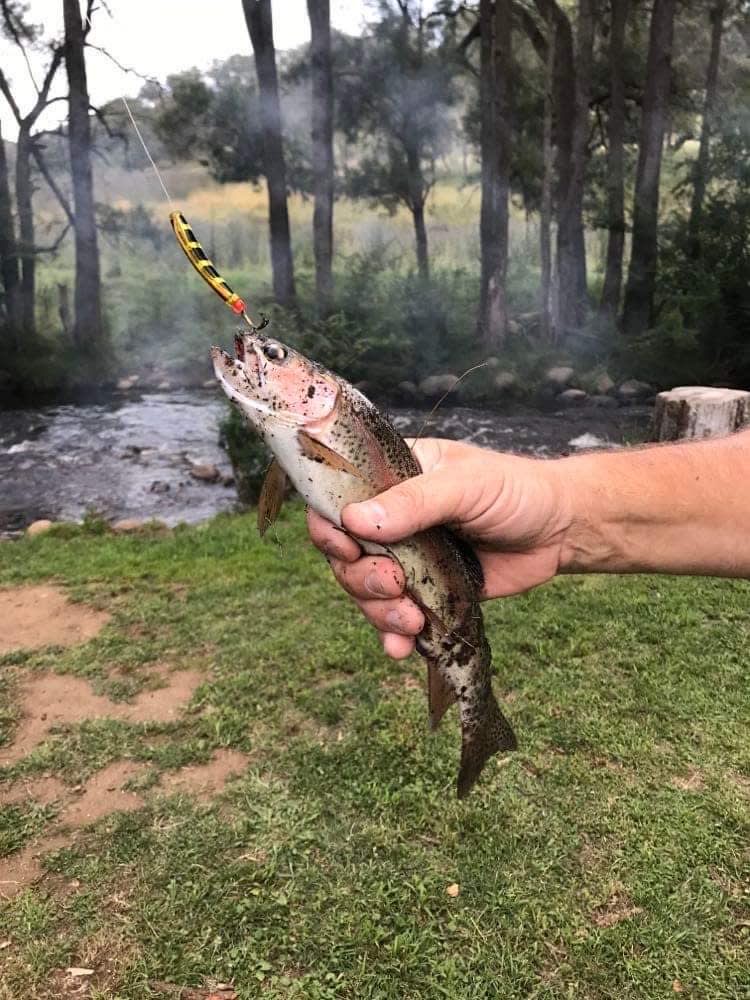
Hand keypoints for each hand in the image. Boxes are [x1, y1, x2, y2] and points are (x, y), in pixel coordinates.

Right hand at [306, 438, 571, 658]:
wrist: (560, 531)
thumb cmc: (514, 491)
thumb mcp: (465, 486)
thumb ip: (412, 503)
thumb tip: (355, 520)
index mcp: (392, 479)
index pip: (338, 501)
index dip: (331, 528)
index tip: (347, 549)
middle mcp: (392, 519)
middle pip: (346, 556)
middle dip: (363, 579)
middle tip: (395, 586)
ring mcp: (408, 558)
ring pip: (367, 592)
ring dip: (379, 612)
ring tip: (411, 621)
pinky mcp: (427, 592)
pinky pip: (396, 617)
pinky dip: (393, 636)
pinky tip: (402, 649)